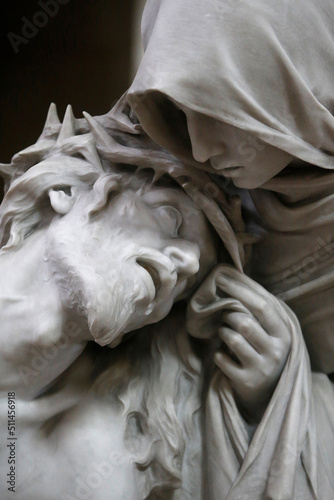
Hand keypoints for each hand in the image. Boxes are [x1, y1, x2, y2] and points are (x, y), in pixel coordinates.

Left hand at [191, 265, 291, 423]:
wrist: (265, 392)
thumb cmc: (261, 351)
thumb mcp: (267, 331)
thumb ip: (255, 309)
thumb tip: (230, 274)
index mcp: (283, 333)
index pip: (263, 305)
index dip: (240, 290)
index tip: (220, 278)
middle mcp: (276, 350)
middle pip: (246, 322)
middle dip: (228, 312)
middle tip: (221, 311)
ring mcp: (262, 367)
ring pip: (233, 338)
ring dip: (222, 331)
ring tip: (223, 332)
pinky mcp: (246, 381)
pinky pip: (222, 358)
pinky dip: (217, 352)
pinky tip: (222, 353)